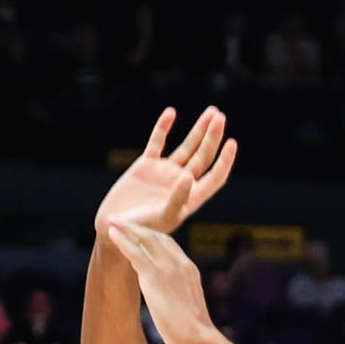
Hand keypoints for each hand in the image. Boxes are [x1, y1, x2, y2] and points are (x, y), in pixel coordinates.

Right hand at [95, 107, 236, 242]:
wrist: (113, 228)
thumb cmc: (140, 231)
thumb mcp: (161, 218)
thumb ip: (177, 198)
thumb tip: (189, 176)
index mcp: (190, 198)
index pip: (214, 177)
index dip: (225, 161)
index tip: (231, 143)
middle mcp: (181, 183)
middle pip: (203, 157)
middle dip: (212, 137)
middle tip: (219, 116)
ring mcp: (164, 173)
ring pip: (187, 147)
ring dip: (198, 130)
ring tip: (212, 112)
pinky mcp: (146, 166)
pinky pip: (157, 143)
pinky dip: (163, 128)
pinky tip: (171, 113)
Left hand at [103, 220, 218, 343]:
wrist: (199, 338)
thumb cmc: (195, 333)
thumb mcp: (189, 309)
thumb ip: (180, 298)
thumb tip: (173, 305)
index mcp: (189, 270)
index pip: (170, 246)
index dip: (153, 237)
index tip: (140, 234)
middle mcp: (180, 263)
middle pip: (157, 237)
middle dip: (138, 228)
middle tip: (122, 222)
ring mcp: (167, 268)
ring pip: (145, 239)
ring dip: (127, 229)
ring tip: (113, 222)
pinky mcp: (154, 277)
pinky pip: (135, 252)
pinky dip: (122, 240)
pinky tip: (111, 232)